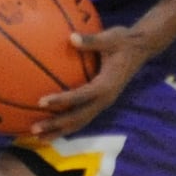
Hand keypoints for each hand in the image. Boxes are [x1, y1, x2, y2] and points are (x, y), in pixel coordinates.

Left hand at [30, 25, 152, 139]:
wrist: (141, 49)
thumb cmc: (124, 41)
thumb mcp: (110, 37)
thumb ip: (91, 40)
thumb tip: (71, 37)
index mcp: (106, 85)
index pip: (81, 96)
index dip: (62, 100)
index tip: (42, 102)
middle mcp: (105, 99)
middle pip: (78, 118)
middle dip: (56, 125)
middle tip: (34, 129)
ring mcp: (103, 103)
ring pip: (80, 122)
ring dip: (59, 131)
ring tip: (39, 137)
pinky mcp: (101, 102)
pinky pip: (82, 117)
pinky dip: (67, 125)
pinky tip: (52, 127)